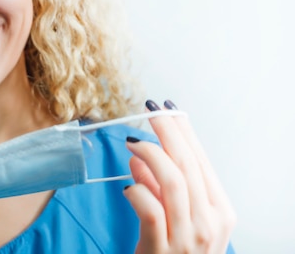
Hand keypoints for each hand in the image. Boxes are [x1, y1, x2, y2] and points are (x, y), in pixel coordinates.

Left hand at [123, 100, 235, 252]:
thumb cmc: (173, 252)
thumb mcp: (177, 218)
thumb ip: (161, 187)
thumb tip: (139, 158)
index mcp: (220, 212)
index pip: (202, 161)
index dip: (184, 132)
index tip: (169, 108)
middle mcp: (210, 224)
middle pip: (189, 165)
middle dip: (168, 132)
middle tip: (151, 111)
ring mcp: (188, 240)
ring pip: (173, 182)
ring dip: (151, 155)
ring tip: (132, 143)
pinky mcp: (162, 251)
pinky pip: (150, 210)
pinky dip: (138, 192)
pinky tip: (127, 187)